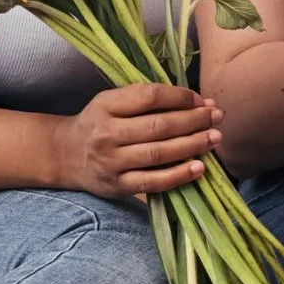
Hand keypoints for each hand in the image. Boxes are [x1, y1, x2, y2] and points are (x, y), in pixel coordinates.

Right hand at [50, 83, 221, 198]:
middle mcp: (107, 134)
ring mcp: (111, 162)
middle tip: (217, 117)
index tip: (202, 100)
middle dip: (194, 121)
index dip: (180, 97)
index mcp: (106, 105)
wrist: (65, 155)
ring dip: (192, 145)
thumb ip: (148, 99)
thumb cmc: (100, 123)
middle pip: (158, 126)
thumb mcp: (112, 102)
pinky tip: (199, 168)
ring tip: (215, 138)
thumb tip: (199, 102)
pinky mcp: (117, 186)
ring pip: (158, 153)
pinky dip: (178, 175)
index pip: (149, 96)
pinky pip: (152, 182)